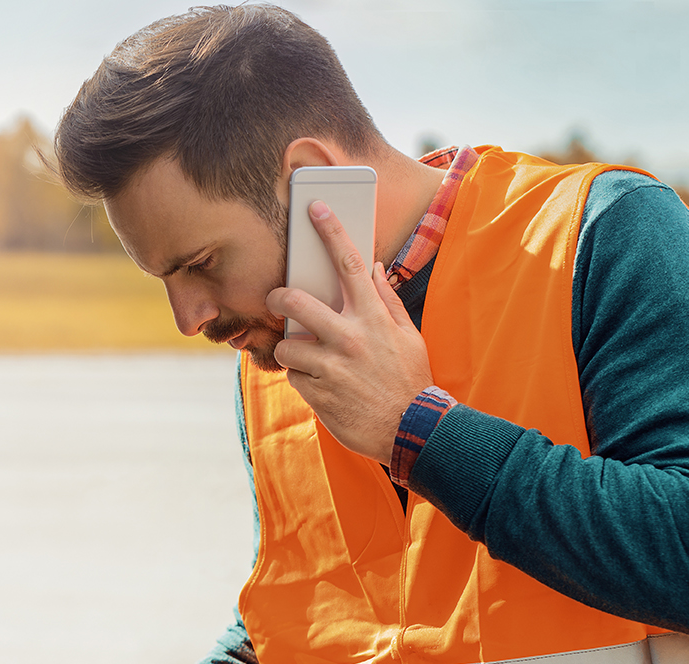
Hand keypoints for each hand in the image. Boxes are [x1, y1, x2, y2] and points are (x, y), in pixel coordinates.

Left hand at [266, 201, 433, 463]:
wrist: (412, 430)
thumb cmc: (411, 380)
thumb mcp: (409, 336)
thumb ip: (388, 301)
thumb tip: (375, 269)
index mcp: (374, 318)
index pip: (350, 264)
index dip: (331, 232)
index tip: (315, 208)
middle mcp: (350, 337)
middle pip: (296, 302)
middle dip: (279, 298)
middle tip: (276, 300)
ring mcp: (331, 367)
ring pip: (287, 346)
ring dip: (291, 351)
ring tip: (308, 360)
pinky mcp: (318, 394)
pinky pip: (294, 377)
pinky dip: (302, 380)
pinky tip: (321, 386)